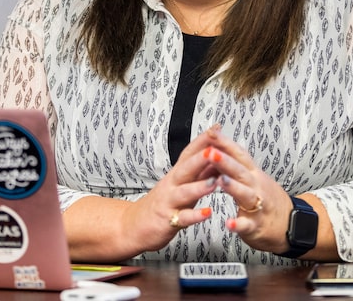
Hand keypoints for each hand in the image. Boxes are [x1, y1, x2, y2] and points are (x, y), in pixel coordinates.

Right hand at [119, 128, 221, 252]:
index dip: (202, 140)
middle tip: (215, 149)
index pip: (189, 153)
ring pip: (184, 192)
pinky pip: (183, 218)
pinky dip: (195, 216)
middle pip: (186, 168)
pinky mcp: (168, 220)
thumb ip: (199, 172)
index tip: (217, 128)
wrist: (134, 226)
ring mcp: (169, 202)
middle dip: (201, 157)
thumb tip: (218, 157)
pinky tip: (207, 213)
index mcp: (176, 174)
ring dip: (199, 186)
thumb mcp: (181, 184)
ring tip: (214, 181)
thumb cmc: (163, 204)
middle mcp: (172, 184)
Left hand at [201, 127, 292, 253]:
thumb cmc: (267, 198)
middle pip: (240, 171)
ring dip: (233, 187)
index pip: (239, 154)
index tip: (211, 132)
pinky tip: (229, 224)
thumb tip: (218, 146)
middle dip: (224, 161)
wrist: (291, 223)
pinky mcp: (256, 226)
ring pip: (245, 194)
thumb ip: (237, 165)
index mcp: (252, 173)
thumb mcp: (254, 177)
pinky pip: (247, 225)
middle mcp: (256, 186)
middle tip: (210, 152)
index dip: (225, 143)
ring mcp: (258, 206)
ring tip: (220, 181)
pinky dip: (238, 224)